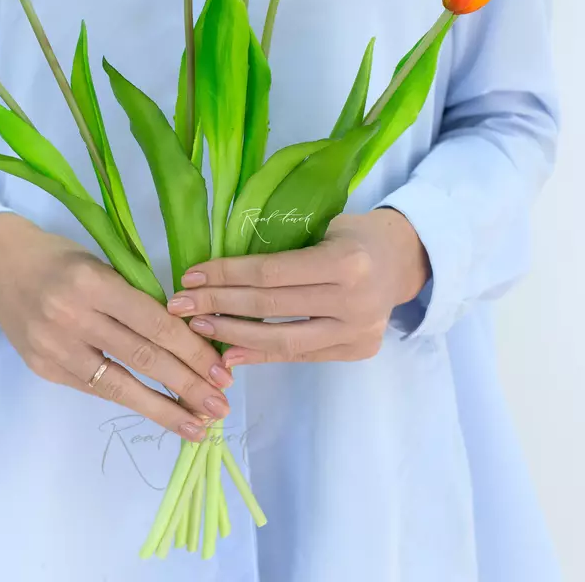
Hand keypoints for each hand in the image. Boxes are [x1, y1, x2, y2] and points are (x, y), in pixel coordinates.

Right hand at [0, 213, 231, 439]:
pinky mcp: (44, 369)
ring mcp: (54, 348)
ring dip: (163, 409)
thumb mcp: (101, 263)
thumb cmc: (59, 258)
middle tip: (221, 407)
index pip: (153, 323)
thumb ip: (135, 298)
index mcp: (92, 283)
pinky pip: (96, 388)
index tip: (222, 371)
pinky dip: (130, 401)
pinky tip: (158, 412)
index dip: (192, 351)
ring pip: (119, 386)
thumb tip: (187, 339)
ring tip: (197, 426)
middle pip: (142, 357)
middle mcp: (72, 318)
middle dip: (187, 386)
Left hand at [165, 208, 429, 365]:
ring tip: (199, 328)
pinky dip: (261, 354)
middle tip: (180, 306)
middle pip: (271, 308)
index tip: (190, 277)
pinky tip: (231, 351)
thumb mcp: (324, 228)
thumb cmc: (355, 235)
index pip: (271, 273)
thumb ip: (283, 253)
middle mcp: (354, 301)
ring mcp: (358, 332)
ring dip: (233, 336)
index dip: (226, 276)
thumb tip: (222, 274)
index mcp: (345, 262)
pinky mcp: (357, 351)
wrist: (405, 259)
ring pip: (282, 342)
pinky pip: (299, 356)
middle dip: (218, 306)